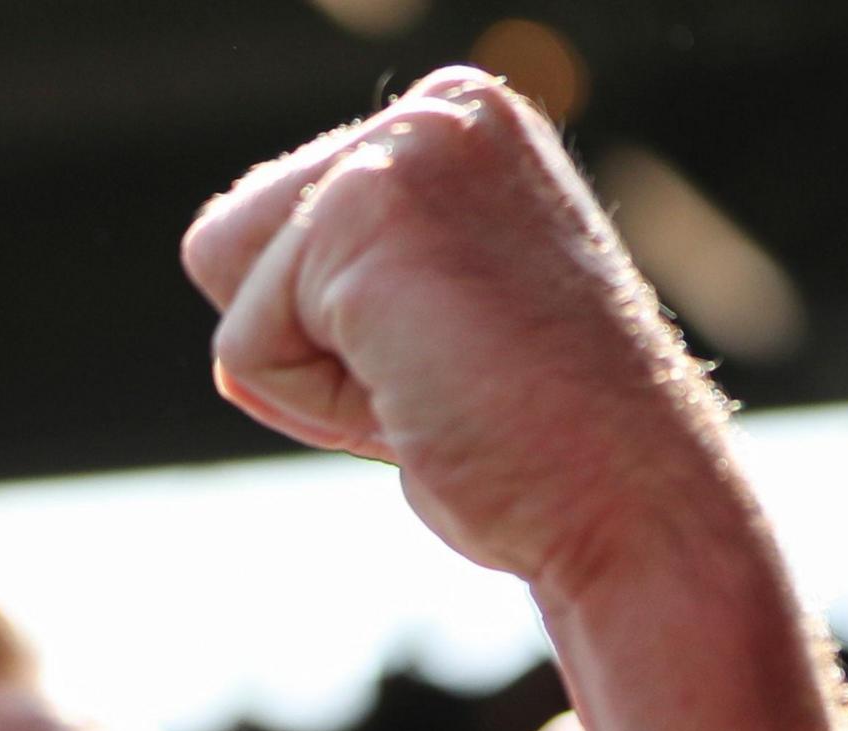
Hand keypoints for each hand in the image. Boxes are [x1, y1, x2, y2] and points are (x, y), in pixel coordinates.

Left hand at [181, 69, 740, 596]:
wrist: (626, 502)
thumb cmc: (529, 440)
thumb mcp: (430, 319)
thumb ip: (341, 277)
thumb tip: (221, 290)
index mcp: (458, 122)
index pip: (266, 229)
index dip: (326, 333)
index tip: (445, 358)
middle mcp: (437, 111)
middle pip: (225, 248)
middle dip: (303, 348)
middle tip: (435, 379)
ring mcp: (404, 152)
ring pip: (231, 301)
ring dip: (309, 382)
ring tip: (431, 387)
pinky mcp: (367, 217)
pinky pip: (243, 350)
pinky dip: (311, 407)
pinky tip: (420, 401)